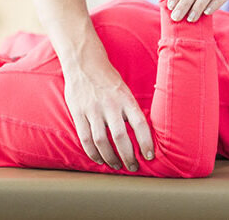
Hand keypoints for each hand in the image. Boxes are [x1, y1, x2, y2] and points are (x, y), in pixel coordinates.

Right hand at [63, 55, 154, 171]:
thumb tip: (141, 132)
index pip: (139, 123)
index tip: (149, 156)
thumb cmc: (107, 77)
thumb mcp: (123, 88)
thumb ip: (129, 109)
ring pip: (102, 141)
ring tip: (117, 165)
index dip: (146, 142)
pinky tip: (99, 159)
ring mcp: (92, 109)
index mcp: (125, 97)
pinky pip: (85, 138)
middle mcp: (110, 104)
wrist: (83, 61)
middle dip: (128, 157)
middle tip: (133, 167)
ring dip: (110, 158)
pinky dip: (93, 153)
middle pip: (121, 137)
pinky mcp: (78, 112)